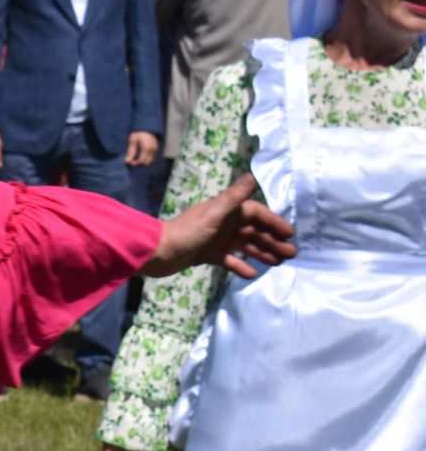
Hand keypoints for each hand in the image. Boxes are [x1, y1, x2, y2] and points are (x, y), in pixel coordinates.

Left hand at [124, 131, 159, 166]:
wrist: (146, 127)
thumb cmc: (138, 133)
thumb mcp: (132, 141)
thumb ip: (130, 151)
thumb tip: (127, 161)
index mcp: (146, 148)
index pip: (142, 161)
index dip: (135, 163)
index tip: (129, 162)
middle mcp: (152, 150)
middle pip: (147, 162)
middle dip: (139, 163)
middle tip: (132, 161)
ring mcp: (155, 149)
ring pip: (150, 161)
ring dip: (143, 161)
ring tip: (135, 158)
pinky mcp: (155, 148)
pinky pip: (151, 157)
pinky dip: (146, 158)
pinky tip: (140, 155)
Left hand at [143, 172, 296, 278]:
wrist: (158, 253)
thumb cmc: (186, 232)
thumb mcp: (213, 214)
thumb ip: (233, 197)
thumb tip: (251, 176)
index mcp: (226, 211)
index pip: (257, 214)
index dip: (274, 222)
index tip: (290, 234)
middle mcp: (223, 223)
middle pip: (254, 231)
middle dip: (273, 241)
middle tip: (292, 254)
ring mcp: (216, 239)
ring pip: (244, 245)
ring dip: (262, 253)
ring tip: (279, 263)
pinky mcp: (207, 254)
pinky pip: (229, 260)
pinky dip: (240, 266)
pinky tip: (252, 274)